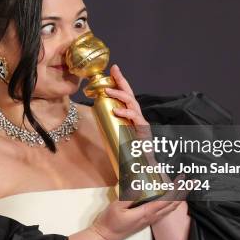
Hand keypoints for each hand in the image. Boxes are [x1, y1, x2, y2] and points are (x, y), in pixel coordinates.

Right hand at [91, 181, 185, 239]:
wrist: (105, 236)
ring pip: (168, 210)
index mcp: (146, 213)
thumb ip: (128, 196)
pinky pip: (162, 211)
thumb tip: (139, 185)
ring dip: (177, 199)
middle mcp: (151, 217)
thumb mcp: (116, 207)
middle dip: (182, 194)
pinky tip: (168, 200)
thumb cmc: (110, 222)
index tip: (183, 180)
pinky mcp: (145, 221)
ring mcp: (149, 220)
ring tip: (184, 190)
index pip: (165, 200)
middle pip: (171, 205)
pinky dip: (169, 204)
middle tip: (191, 183)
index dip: (176, 190)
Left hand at [104, 63, 189, 197]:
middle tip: (112, 72)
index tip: (113, 68)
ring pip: (133, 104)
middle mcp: (138, 118)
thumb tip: (95, 116)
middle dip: (122, 82)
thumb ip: (110, 126)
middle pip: (130, 95)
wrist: (143, 171)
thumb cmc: (130, 155)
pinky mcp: (144, 133)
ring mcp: (142, 125)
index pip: (126, 95)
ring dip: (121, 96)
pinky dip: (128, 114)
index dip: (120, 82)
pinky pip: (137, 120)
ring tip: (108, 91)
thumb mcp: (116, 136)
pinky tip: (118, 111)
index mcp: (130, 117)